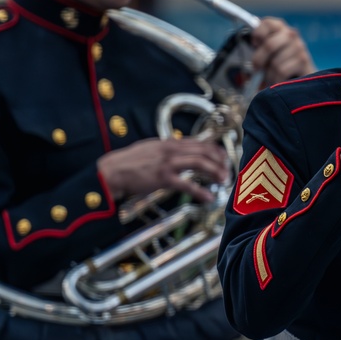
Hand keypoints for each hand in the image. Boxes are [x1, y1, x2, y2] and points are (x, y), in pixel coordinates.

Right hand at [97, 138, 228, 202]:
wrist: (112, 170)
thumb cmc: (130, 162)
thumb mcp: (152, 148)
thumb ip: (168, 150)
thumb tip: (182, 151)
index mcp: (170, 143)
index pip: (200, 142)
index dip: (215, 150)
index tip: (224, 157)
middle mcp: (171, 150)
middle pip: (204, 151)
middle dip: (220, 161)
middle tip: (228, 170)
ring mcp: (168, 163)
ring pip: (200, 163)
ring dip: (215, 172)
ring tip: (224, 180)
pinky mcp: (163, 178)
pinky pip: (187, 185)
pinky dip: (200, 191)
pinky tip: (208, 197)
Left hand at [248, 17, 315, 85]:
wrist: (300, 76)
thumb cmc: (279, 62)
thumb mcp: (267, 52)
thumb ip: (259, 45)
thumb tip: (252, 45)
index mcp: (280, 27)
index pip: (267, 23)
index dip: (257, 34)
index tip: (254, 44)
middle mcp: (291, 34)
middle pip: (269, 45)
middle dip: (259, 60)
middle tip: (256, 68)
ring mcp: (299, 47)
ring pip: (275, 62)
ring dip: (269, 73)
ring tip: (271, 76)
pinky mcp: (304, 60)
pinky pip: (282, 71)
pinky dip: (276, 79)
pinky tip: (278, 80)